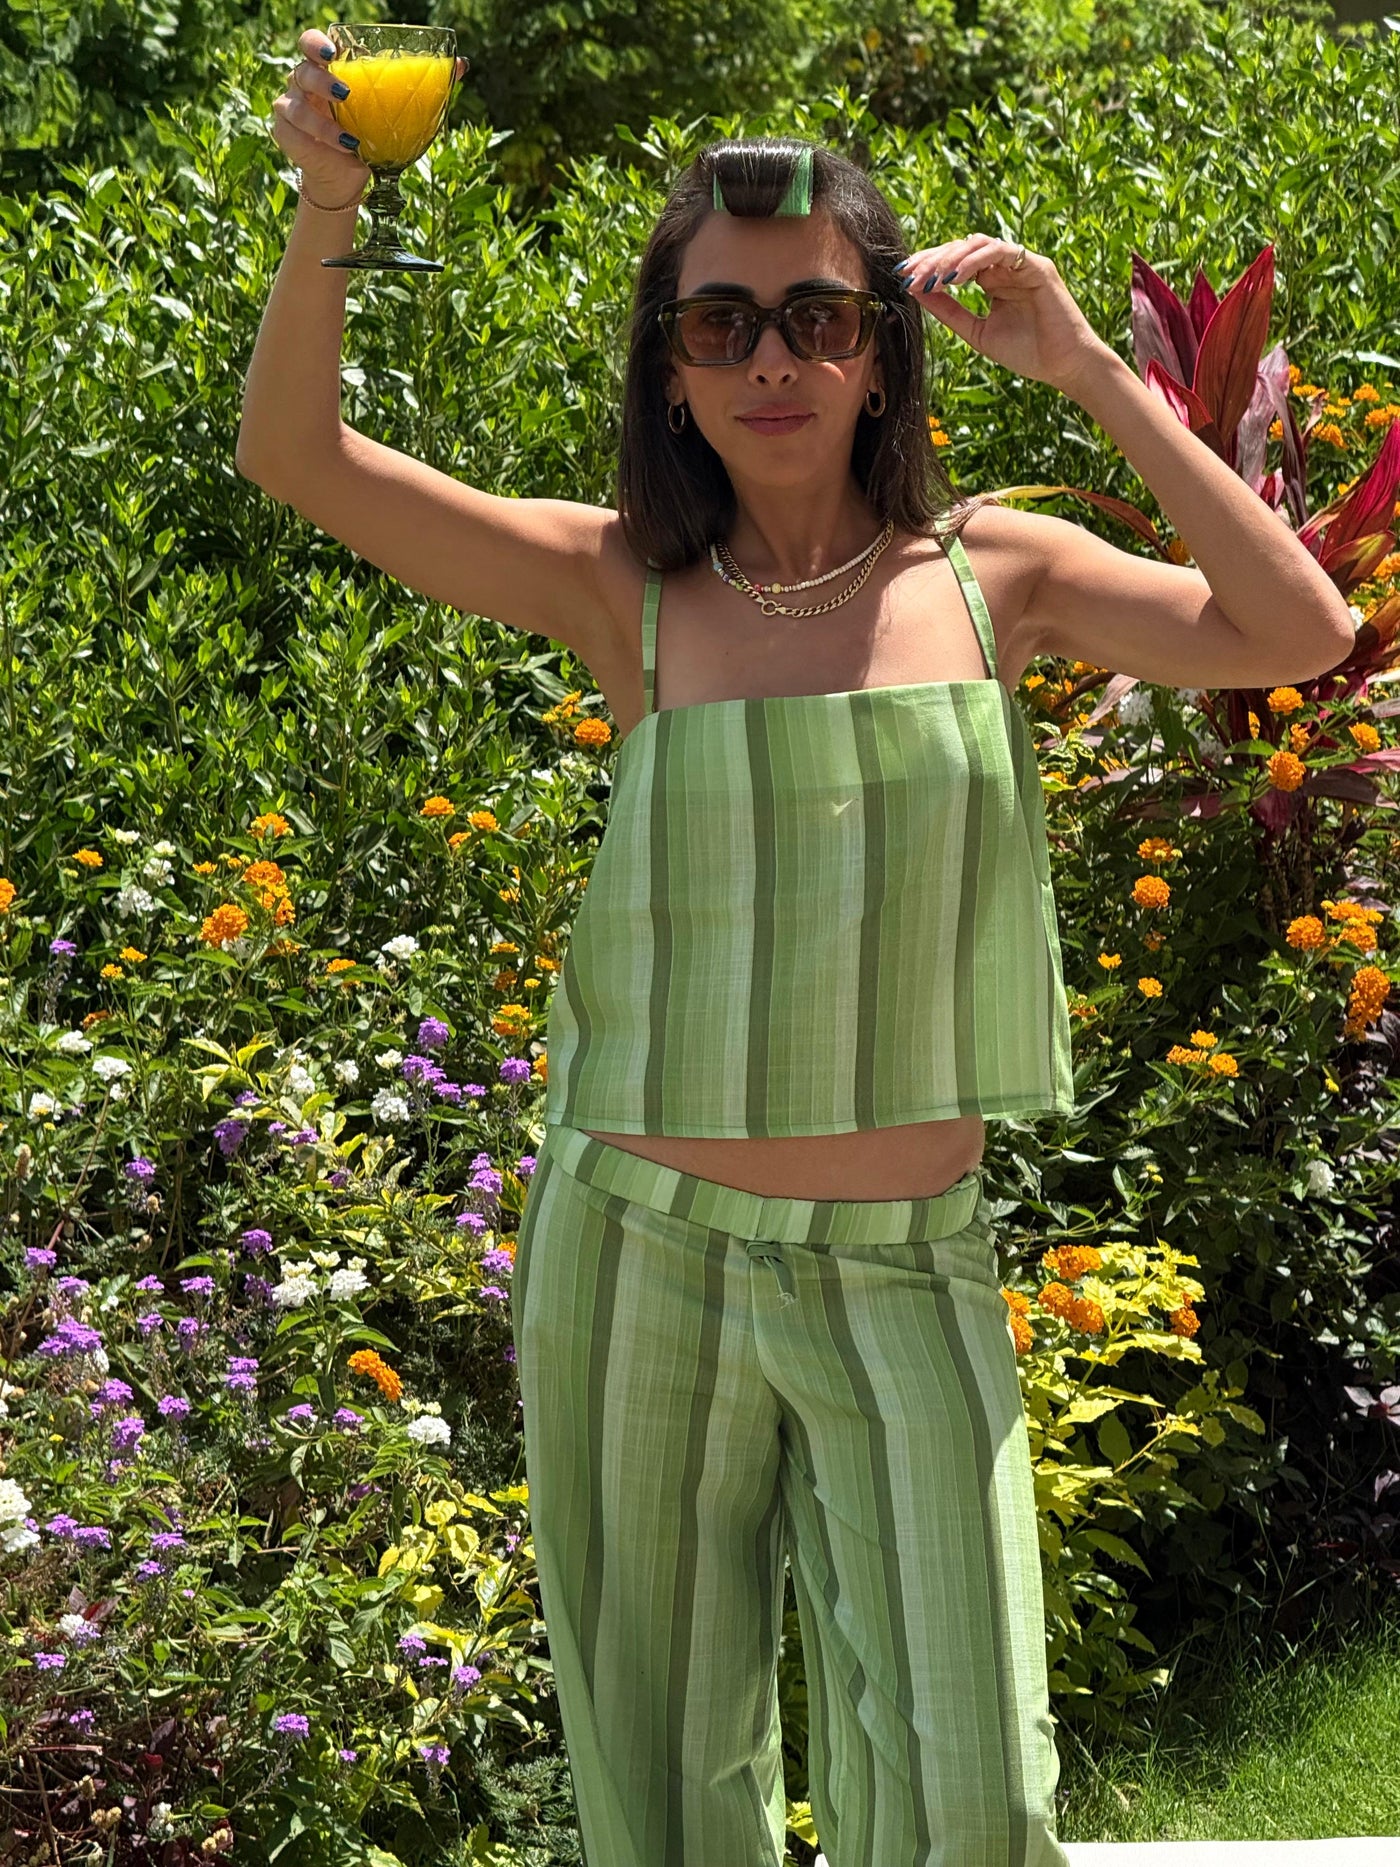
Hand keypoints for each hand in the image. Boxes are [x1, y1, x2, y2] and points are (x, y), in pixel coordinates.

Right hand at [271, 27, 467, 208]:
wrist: (348, 175)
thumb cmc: (369, 134)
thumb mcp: (394, 111)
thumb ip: (421, 85)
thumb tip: (460, 65)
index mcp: (326, 69)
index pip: (311, 43)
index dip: (317, 44)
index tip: (334, 53)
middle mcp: (304, 82)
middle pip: (302, 68)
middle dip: (320, 79)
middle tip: (344, 93)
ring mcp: (292, 106)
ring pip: (297, 102)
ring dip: (323, 120)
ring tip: (350, 136)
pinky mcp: (286, 132)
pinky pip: (295, 129)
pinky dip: (319, 139)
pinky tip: (343, 147)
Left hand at [895, 237, 1110, 396]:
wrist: (1063, 367)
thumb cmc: (1026, 352)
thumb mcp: (976, 331)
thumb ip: (949, 311)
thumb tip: (917, 292)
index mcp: (992, 280)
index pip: (955, 262)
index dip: (928, 266)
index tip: (902, 276)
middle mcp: (1005, 268)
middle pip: (961, 249)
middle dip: (932, 259)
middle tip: (908, 274)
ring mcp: (1021, 264)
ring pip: (978, 245)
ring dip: (950, 258)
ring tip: (930, 276)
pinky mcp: (1037, 266)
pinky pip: (1001, 252)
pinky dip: (975, 261)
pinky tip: (955, 276)